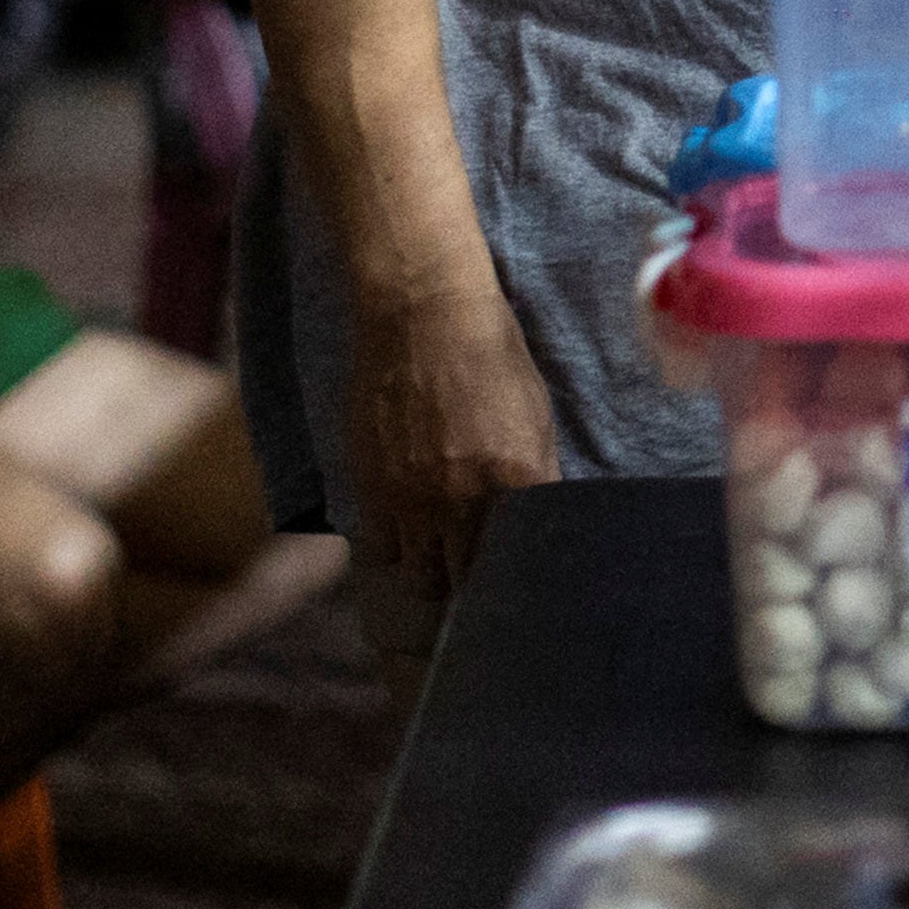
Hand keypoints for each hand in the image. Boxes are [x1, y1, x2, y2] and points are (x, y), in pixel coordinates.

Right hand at [346, 274, 559, 593]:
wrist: (423, 315)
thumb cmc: (491, 356)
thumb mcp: (535, 416)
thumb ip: (536, 477)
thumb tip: (537, 523)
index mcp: (518, 479)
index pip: (520, 564)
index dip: (519, 584)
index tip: (519, 591)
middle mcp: (463, 500)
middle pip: (467, 583)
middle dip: (476, 593)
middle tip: (481, 587)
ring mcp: (411, 499)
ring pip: (421, 576)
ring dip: (434, 576)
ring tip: (443, 566)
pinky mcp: (371, 487)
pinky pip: (381, 547)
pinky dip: (396, 549)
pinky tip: (408, 536)